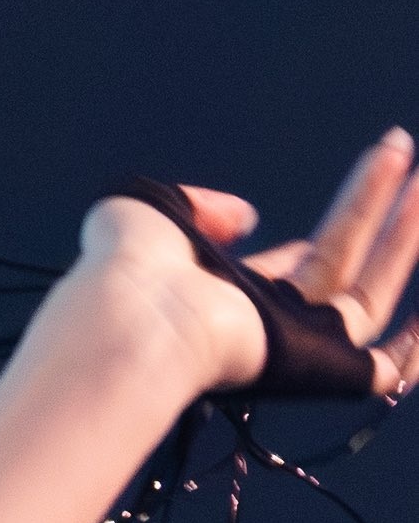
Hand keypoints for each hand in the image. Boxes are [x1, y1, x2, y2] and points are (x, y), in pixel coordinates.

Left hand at [83, 130, 418, 402]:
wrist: (140, 313)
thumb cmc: (131, 266)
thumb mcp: (155, 210)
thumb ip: (199, 205)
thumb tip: (246, 216)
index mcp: (228, 293)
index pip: (294, 264)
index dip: (337, 224)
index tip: (375, 176)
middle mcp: (267, 324)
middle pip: (342, 262)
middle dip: (378, 206)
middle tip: (402, 149)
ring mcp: (301, 349)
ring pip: (373, 292)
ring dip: (404, 235)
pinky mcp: (329, 372)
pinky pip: (392, 368)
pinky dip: (418, 341)